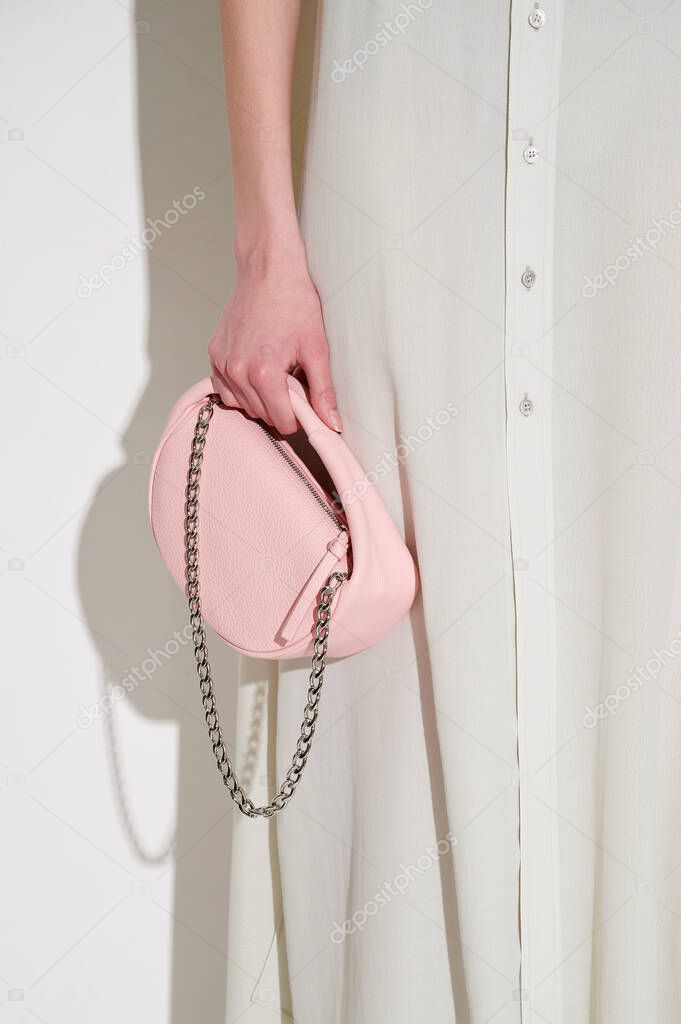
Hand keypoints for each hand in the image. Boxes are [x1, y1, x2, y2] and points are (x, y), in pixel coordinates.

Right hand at [208, 254, 341, 435]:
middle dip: (280, 405)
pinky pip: (224, 388)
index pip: (281, 422)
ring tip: (275, 373)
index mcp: (263, 374)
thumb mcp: (317, 348)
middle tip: (294, 380)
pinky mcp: (214, 353)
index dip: (299, 416)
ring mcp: (222, 363)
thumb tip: (332, 424)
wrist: (269, 268)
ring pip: (242, 405)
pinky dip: (240, 388)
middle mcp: (237, 372)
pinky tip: (256, 371)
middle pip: (262, 415)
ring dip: (260, 398)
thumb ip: (323, 391)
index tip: (306, 400)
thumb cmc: (294, 300)